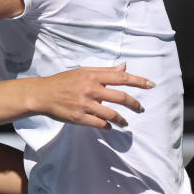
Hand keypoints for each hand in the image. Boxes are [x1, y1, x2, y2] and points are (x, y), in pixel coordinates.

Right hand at [31, 65, 153, 129]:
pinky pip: (100, 124)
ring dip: (122, 120)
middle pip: (121, 97)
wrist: (42, 94)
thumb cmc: (64, 82)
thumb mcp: (84, 72)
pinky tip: (109, 126)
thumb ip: (105, 71)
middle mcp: (91, 89)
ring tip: (125, 123)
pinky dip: (108, 126)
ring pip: (112, 114)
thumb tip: (125, 67)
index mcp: (93, 76)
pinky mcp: (79, 118)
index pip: (121, 78)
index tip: (151, 85)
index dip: (138, 81)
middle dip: (135, 104)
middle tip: (141, 109)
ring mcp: (85, 105)